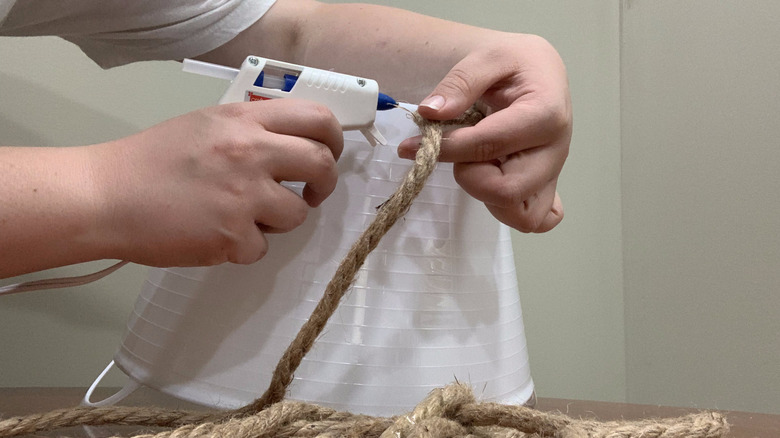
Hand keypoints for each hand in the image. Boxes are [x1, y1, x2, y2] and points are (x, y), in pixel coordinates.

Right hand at [91, 99, 342, 265]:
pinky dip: (244, 246)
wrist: (106, 196)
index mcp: (244, 120)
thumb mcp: (206, 125)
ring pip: (297, 214)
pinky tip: (214, 234)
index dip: (333, 139)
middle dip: (325, 184)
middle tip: (311, 193)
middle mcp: (251, 152)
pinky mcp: (233, 236)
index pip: (317, 118)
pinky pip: (262, 247)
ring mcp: (245, 196)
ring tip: (243, 216)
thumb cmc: (151, 161)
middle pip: (322, 165)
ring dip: (279, 220)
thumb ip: (251, 130)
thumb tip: (292, 144)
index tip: (328, 154)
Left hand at [398, 35, 571, 232]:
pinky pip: (538, 219)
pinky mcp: (547, 186)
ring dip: (488, 197)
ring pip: (524, 215)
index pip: (488, 145)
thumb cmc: (515, 63)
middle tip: (458, 152)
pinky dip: (512, 211)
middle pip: (508, 191)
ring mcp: (553, 173)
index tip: (413, 144)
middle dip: (470, 176)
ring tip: (476, 164)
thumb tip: (431, 113)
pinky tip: (494, 181)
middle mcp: (555, 150)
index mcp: (545, 113)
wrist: (537, 70)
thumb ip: (459, 82)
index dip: (446, 148)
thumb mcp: (487, 56)